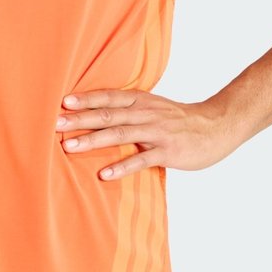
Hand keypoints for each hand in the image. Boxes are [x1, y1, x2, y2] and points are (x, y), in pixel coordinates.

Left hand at [55, 89, 239, 178]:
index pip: (108, 97)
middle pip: (108, 114)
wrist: (216, 126)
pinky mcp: (167, 151)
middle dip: (80, 119)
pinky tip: (104, 174)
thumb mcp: (152, 106)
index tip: (62, 102)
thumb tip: (95, 111)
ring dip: (93, 140)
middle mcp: (145, 112)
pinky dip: (122, 166)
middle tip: (55, 124)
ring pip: (120, 134)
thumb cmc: (178, 119)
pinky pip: (141, 159)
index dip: (85, 98)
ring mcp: (156, 132)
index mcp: (140, 100)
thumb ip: (128, 108)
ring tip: (70, 147)